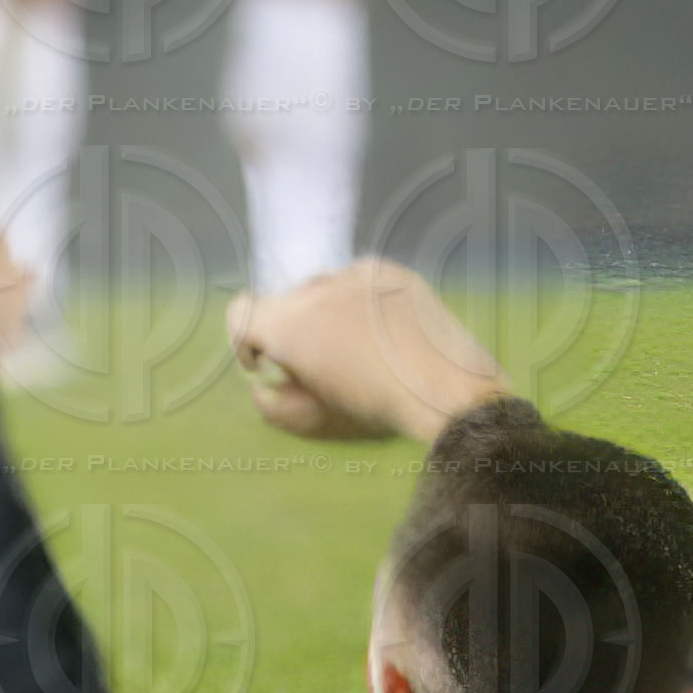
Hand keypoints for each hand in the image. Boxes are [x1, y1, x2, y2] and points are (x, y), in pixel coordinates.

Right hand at [227, 258, 512, 442]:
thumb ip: (269, 403)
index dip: (245, 341)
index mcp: (291, 324)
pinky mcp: (391, 270)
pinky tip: (386, 333)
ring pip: (323, 290)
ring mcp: (357, 273)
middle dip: (293, 332)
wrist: (452, 393)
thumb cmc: (377, 411)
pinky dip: (360, 305)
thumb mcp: (312, 422)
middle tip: (322, 364)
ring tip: (360, 349)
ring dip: (327, 315)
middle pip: (285, 303)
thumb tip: (263, 383)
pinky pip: (359, 284)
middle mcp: (318, 287)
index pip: (240, 311)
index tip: (267, 364)